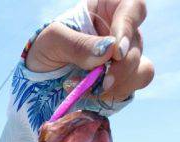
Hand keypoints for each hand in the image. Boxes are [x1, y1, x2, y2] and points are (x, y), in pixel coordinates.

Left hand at [26, 0, 153, 101]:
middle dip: (122, 65)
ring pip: (141, 64)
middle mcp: (118, 30)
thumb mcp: (52, 42)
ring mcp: (123, 56)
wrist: (39, 83)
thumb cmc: (45, 52)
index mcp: (104, 10)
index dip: (128, 27)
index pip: (131, 7)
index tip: (116, 51)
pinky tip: (102, 95)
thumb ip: (78, 44)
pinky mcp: (123, 79)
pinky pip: (138, 81)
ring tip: (97, 91)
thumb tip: (109, 50)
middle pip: (136, 42)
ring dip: (123, 81)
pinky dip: (123, 90)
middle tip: (104, 82)